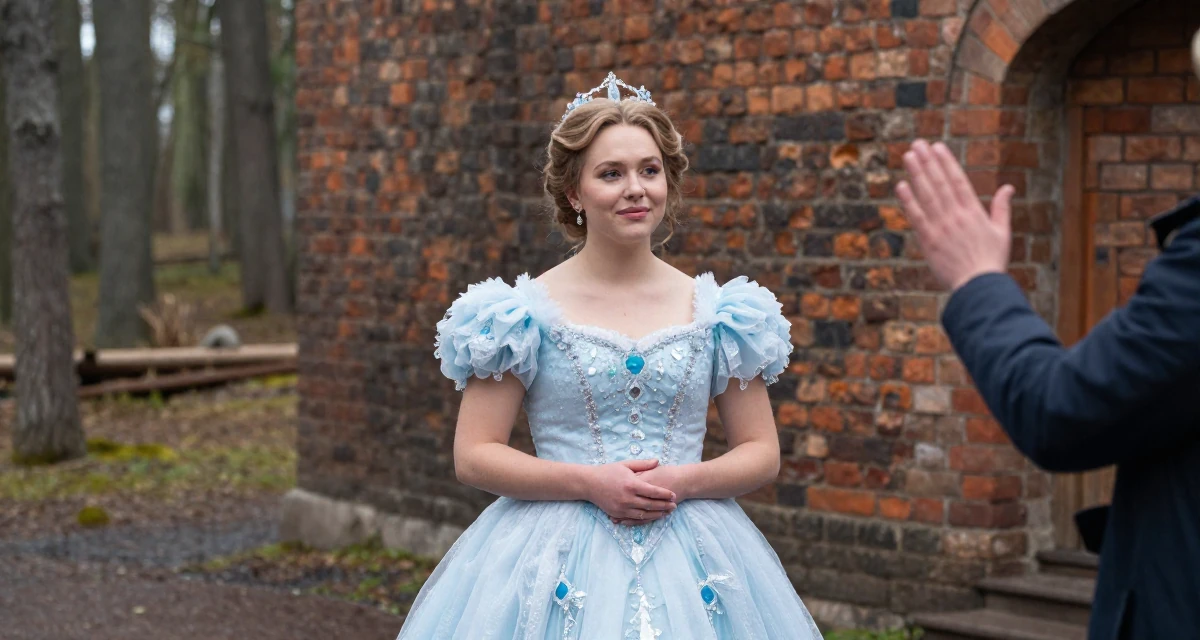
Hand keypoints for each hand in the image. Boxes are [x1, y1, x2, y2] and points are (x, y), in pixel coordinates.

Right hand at [584, 458, 676, 523]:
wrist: (589, 483)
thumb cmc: (608, 471)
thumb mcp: (625, 465)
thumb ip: (643, 464)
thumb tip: (658, 462)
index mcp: (631, 484)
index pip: (653, 491)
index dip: (665, 494)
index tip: (674, 495)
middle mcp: (627, 497)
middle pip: (651, 504)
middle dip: (664, 506)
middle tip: (674, 506)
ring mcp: (622, 507)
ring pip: (644, 514)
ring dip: (657, 514)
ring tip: (666, 513)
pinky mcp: (617, 514)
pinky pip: (634, 519)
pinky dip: (645, 519)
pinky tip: (652, 517)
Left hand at [896, 140, 1013, 291]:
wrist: (978, 287)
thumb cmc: (991, 261)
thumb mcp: (1002, 232)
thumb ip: (1002, 208)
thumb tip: (1009, 187)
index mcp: (974, 212)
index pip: (958, 180)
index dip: (946, 162)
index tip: (937, 147)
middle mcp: (956, 216)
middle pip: (939, 183)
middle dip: (928, 162)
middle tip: (917, 144)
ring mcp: (941, 227)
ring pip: (927, 195)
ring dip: (917, 174)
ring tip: (908, 156)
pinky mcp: (928, 241)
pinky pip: (916, 217)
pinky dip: (908, 200)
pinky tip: (901, 185)